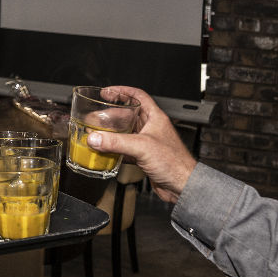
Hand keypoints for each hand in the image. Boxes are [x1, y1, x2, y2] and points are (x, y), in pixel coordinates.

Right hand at [85, 85, 197, 204]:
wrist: (182, 185)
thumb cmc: (175, 162)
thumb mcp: (142, 147)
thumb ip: (116, 142)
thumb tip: (95, 138)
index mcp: (155, 117)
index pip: (138, 96)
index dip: (122, 91)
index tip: (108, 92)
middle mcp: (151, 128)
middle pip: (128, 114)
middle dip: (111, 114)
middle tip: (97, 115)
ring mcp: (147, 142)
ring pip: (126, 132)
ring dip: (112, 132)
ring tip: (98, 132)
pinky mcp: (144, 157)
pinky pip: (126, 149)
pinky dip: (115, 150)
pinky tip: (107, 152)